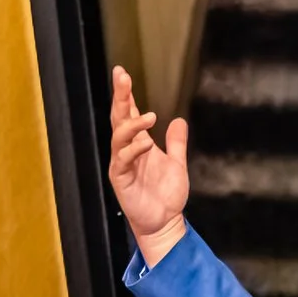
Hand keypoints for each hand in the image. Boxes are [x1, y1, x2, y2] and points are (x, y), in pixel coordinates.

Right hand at [107, 65, 189, 266]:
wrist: (166, 222)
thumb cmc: (167, 195)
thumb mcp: (177, 164)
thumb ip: (176, 143)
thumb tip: (179, 121)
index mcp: (138, 144)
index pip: (128, 113)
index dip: (125, 94)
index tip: (122, 73)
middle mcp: (127, 150)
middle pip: (118, 117)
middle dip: (120, 97)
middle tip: (122, 77)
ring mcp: (122, 163)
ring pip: (118, 136)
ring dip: (131, 124)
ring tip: (148, 118)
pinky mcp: (121, 179)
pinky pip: (123, 159)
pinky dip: (134, 149)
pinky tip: (145, 144)